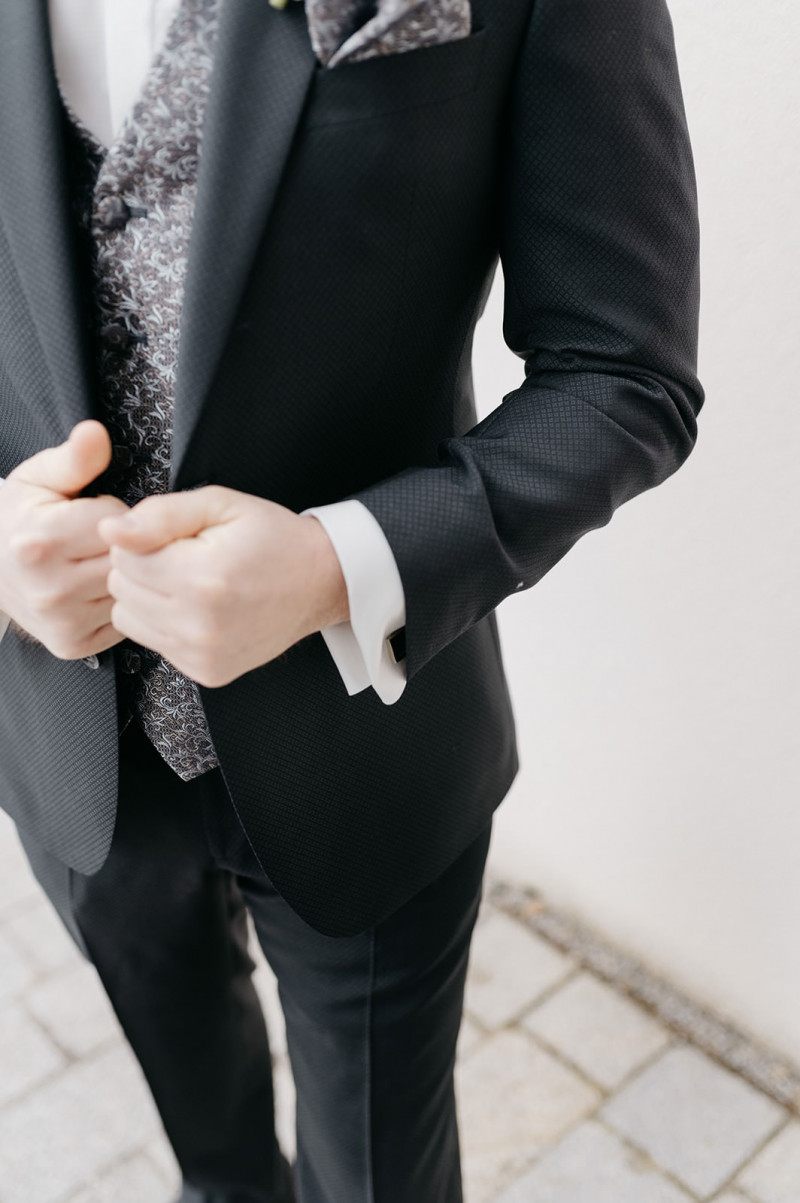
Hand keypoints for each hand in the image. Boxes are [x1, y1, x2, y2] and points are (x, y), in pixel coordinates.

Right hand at [0, 421, 128, 658]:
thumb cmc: (19, 517)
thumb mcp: (39, 478)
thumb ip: (73, 458)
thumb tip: (96, 432)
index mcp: (40, 541)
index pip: (118, 523)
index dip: (117, 513)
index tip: (97, 512)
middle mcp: (50, 588)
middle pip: (127, 560)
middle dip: (126, 544)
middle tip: (101, 539)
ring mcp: (61, 622)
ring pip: (130, 591)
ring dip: (127, 575)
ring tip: (98, 560)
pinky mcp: (72, 645)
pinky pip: (123, 621)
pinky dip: (120, 603)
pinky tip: (97, 587)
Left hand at [98, 486, 349, 687]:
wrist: (320, 582)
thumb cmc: (272, 539)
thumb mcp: (219, 504)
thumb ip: (160, 514)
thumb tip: (110, 529)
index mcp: (202, 578)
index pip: (121, 556)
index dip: (142, 539)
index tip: (175, 537)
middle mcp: (200, 624)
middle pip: (120, 589)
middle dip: (142, 568)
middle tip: (184, 558)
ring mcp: (203, 654)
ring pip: (128, 619)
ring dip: (147, 598)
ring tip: (187, 583)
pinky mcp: (206, 671)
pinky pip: (153, 642)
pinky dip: (165, 623)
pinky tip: (197, 608)